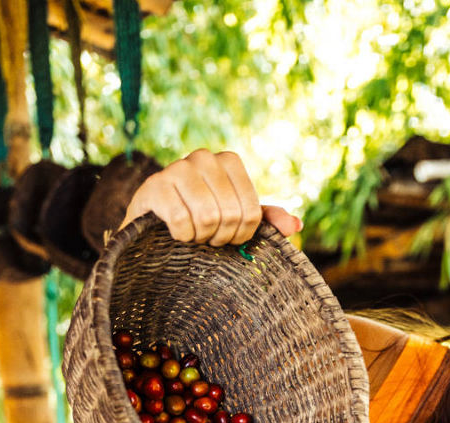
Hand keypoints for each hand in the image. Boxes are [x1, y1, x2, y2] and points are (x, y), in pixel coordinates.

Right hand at [121, 149, 301, 245]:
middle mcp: (205, 157)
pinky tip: (174, 231)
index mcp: (230, 161)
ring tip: (192, 233)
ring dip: (200, 238)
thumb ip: (266, 220)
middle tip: (207, 236)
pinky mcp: (155, 186)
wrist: (154, 222)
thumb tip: (295, 225)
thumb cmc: (201, 218)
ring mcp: (178, 168)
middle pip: (230, 215)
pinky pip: (181, 223)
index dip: (242, 234)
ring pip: (206, 218)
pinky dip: (181, 237)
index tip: (228, 235)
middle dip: (220, 237)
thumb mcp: (236, 218)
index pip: (252, 212)